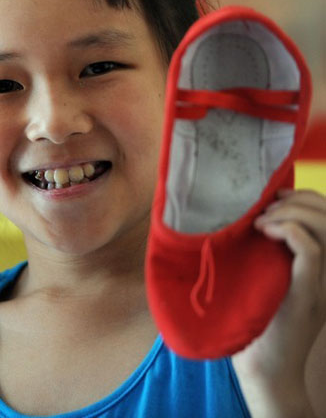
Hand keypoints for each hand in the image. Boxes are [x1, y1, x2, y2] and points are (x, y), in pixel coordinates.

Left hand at [234, 188, 325, 415]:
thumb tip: (246, 219)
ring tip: (262, 220)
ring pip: (325, 228)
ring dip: (292, 213)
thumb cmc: (255, 323)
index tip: (275, 195)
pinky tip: (263, 230)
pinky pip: (310, 251)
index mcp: (319, 267)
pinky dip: (289, 231)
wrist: (264, 368)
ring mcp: (320, 283)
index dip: (305, 198)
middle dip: (299, 200)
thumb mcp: (264, 279)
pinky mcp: (306, 294)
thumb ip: (266, 253)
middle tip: (266, 207)